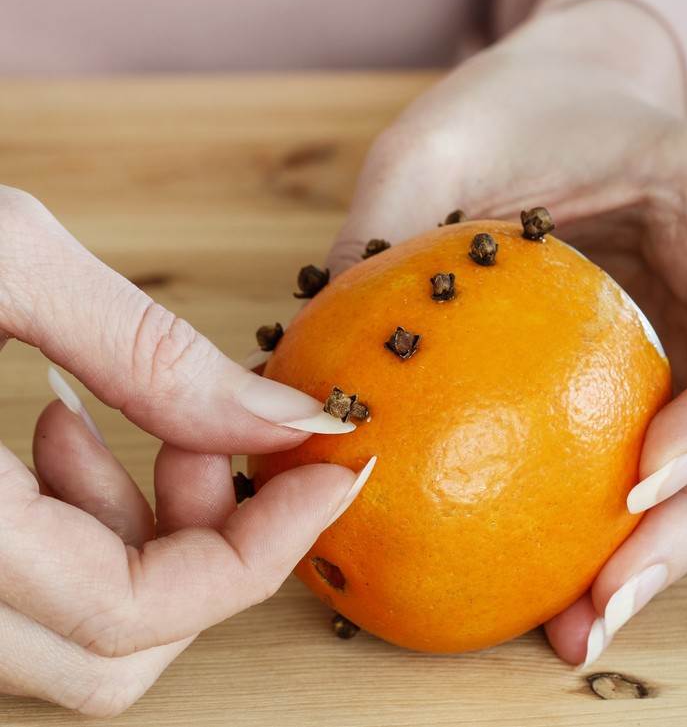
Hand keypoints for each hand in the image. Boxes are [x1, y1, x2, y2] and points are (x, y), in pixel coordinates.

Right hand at [0, 187, 372, 715]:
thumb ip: (150, 355)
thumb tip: (288, 419)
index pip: (135, 614)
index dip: (262, 549)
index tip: (330, 466)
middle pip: (109, 656)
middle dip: (201, 551)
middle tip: (203, 438)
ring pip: (59, 640)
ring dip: (130, 541)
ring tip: (102, 416)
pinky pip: (9, 597)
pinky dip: (63, 533)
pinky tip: (45, 427)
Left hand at [328, 1, 686, 665]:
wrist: (567, 99)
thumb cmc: (510, 105)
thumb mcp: (437, 137)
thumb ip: (389, 230)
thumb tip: (319, 392)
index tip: (638, 475)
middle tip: (603, 601)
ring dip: (675, 553)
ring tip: (582, 625)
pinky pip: (683, 465)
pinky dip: (637, 532)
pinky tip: (564, 590)